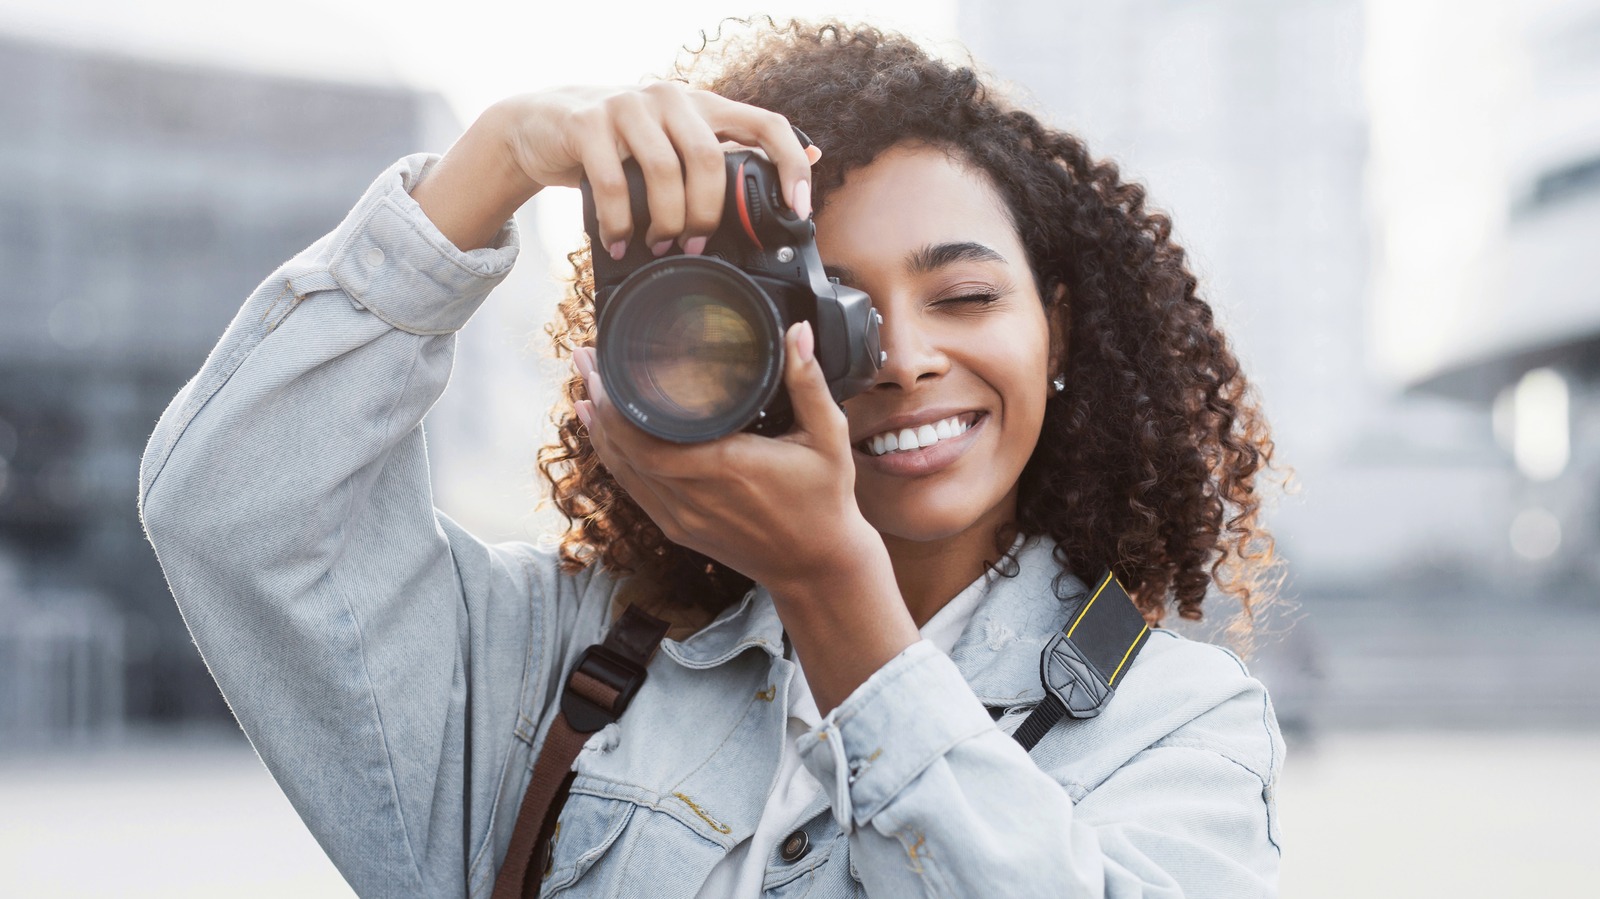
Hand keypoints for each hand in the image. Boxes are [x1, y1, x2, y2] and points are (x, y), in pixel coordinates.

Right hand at [412, 83, 817, 253]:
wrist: (542, 126)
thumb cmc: (620, 145)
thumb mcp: (677, 142)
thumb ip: (730, 150)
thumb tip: (810, 155)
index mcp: (703, 105)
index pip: (766, 123)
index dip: (790, 166)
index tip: (798, 211)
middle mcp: (670, 97)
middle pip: (709, 159)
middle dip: (706, 214)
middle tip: (695, 244)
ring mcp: (627, 106)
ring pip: (664, 172)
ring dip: (665, 221)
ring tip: (657, 245)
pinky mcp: (587, 123)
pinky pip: (615, 184)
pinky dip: (621, 224)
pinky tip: (619, 242)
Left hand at [573, 321, 862, 592]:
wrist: (817, 567)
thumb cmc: (825, 501)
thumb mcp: (829, 437)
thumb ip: (809, 383)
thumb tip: (798, 332)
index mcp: (725, 468)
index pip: (647, 440)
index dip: (615, 405)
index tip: (606, 362)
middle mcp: (695, 496)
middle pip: (623, 449)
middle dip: (598, 402)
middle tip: (586, 358)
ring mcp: (682, 517)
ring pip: (622, 470)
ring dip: (599, 428)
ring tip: (583, 386)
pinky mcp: (679, 529)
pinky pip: (634, 490)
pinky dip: (613, 459)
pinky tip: (600, 433)